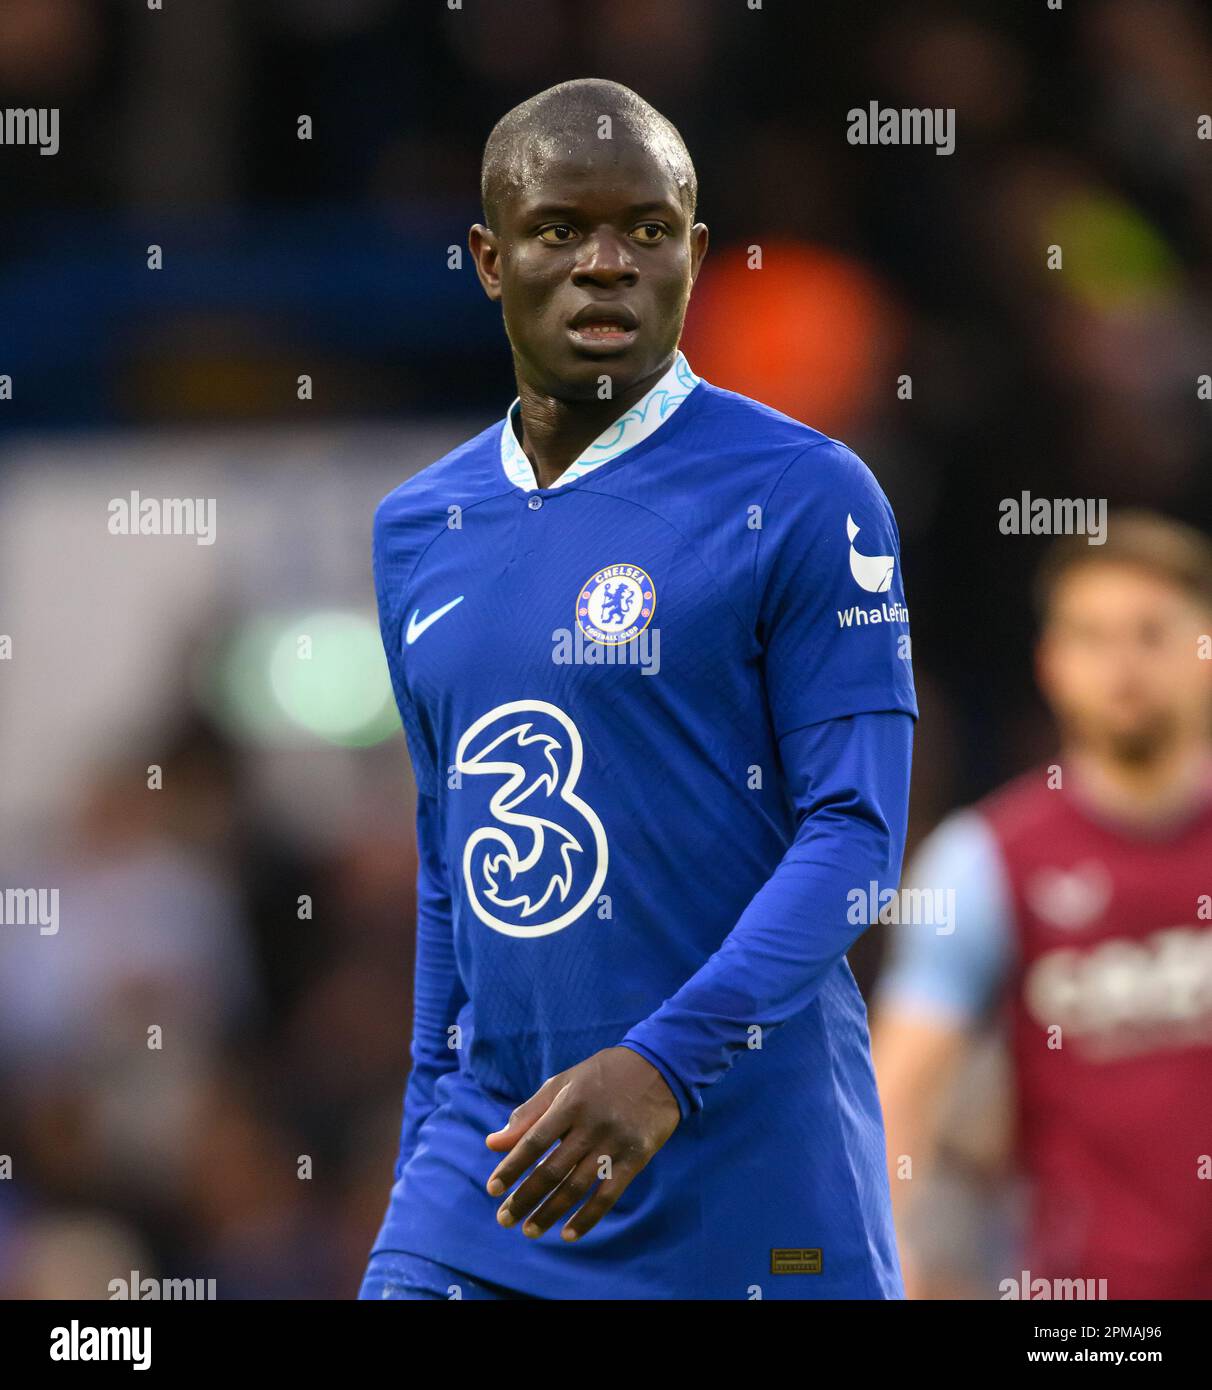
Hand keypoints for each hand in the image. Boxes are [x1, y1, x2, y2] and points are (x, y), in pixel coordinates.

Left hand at [485, 1046, 680, 1241]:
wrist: (659, 1067)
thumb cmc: (602, 1075)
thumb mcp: (564, 1083)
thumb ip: (529, 1113)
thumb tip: (493, 1143)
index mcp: (570, 1102)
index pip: (533, 1142)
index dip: (511, 1167)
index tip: (492, 1189)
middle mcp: (591, 1124)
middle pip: (552, 1169)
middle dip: (525, 1198)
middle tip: (504, 1219)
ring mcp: (615, 1143)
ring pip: (576, 1187)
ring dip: (550, 1213)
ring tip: (529, 1230)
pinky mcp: (637, 1158)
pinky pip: (609, 1195)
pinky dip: (588, 1217)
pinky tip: (568, 1234)